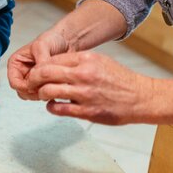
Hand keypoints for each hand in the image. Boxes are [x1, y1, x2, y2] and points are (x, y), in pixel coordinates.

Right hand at [7, 28, 68, 100]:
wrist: (68, 41)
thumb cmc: (53, 39)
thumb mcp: (42, 46)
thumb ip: (39, 62)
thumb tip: (39, 77)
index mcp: (16, 63)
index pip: (14, 83)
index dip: (25, 87)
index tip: (36, 86)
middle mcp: (23, 73)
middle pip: (22, 92)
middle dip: (34, 93)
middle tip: (47, 87)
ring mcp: (34, 80)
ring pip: (32, 95)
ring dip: (43, 93)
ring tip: (54, 84)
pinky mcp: (44, 84)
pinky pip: (44, 95)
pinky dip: (50, 93)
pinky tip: (58, 85)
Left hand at [29, 50, 149, 124]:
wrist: (141, 98)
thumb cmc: (119, 79)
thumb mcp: (100, 61)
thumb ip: (78, 61)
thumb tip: (54, 64)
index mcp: (86, 59)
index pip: (52, 59)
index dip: (39, 66)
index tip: (36, 72)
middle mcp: (84, 75)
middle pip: (45, 73)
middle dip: (33, 78)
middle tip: (31, 83)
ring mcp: (85, 94)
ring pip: (48, 91)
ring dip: (40, 94)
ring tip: (42, 95)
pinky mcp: (87, 112)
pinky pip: (59, 109)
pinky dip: (51, 107)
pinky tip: (52, 105)